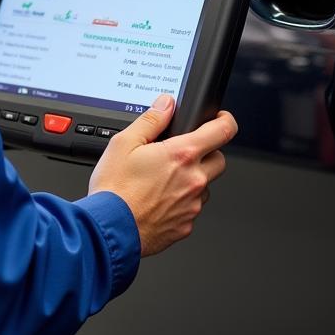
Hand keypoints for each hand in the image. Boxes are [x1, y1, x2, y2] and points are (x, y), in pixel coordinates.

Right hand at [88, 94, 237, 256]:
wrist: (109, 231)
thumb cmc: (114, 189)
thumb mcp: (124, 143)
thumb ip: (151, 120)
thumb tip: (166, 104)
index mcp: (181, 155)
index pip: (222, 131)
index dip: (225, 120)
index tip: (220, 119)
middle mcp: (193, 180)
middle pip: (219, 160)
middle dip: (207, 153)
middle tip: (182, 152)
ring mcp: (192, 205)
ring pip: (205, 186)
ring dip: (193, 179)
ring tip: (162, 180)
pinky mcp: (186, 226)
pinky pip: (191, 208)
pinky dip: (181, 202)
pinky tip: (157, 200)